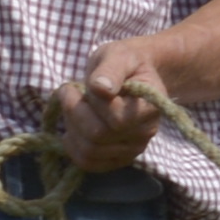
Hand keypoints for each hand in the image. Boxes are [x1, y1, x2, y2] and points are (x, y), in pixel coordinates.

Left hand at [41, 36, 179, 175]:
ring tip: (72, 109)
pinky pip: (90, 164)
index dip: (90, 102)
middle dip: (74, 113)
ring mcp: (132, 149)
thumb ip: (111, 70)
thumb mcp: (118, 55)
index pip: (116, 119)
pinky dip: (73, 149)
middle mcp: (145, 133)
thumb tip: (102, 88)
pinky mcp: (118, 158)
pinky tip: (73, 131)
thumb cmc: (125, 63)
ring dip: (71, 128)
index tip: (76, 85)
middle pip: (98, 137)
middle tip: (68, 94)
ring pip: (90, 152)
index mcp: (150, 107)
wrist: (134, 75)